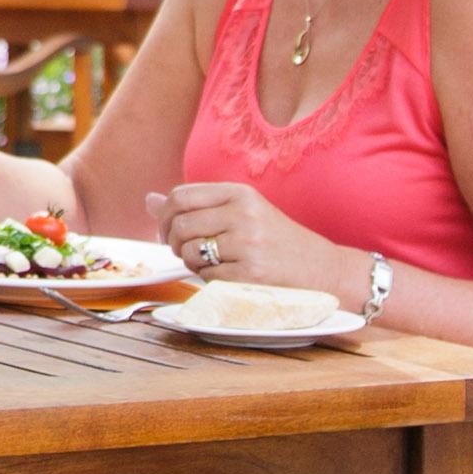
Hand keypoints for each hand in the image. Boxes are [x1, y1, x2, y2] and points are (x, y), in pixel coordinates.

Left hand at [150, 180, 348, 289]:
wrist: (323, 270)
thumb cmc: (277, 242)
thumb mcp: (242, 212)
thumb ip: (197, 206)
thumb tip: (149, 201)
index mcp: (240, 192)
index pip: (180, 196)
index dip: (164, 217)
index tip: (168, 232)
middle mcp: (243, 213)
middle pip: (180, 224)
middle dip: (174, 244)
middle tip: (187, 253)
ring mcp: (248, 243)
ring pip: (191, 252)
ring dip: (192, 263)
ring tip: (212, 264)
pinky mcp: (250, 273)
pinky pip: (207, 277)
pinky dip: (211, 280)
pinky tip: (229, 277)